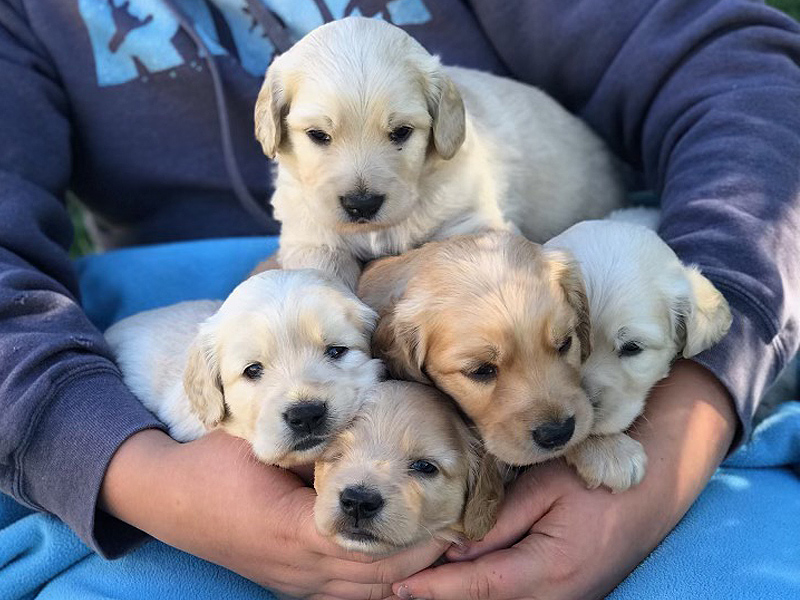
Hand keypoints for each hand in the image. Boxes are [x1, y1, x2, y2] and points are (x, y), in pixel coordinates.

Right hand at [101, 429, 447, 598]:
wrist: (167, 498)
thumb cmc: (214, 463)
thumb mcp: (266, 445)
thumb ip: (318, 450)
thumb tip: (372, 443)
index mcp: (293, 530)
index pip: (370, 546)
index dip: (415, 534)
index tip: (449, 512)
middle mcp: (297, 569)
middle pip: (376, 578)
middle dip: (421, 558)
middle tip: (458, 530)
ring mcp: (292, 583)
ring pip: (362, 593)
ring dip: (402, 573)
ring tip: (436, 543)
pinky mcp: (287, 584)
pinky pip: (342, 593)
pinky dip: (374, 580)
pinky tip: (396, 559)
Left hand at [393, 360, 737, 599]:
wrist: (652, 492)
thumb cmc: (597, 482)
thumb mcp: (546, 490)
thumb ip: (500, 521)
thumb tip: (456, 547)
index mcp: (550, 569)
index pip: (480, 585)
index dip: (437, 589)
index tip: (401, 588)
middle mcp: (558, 597)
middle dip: (443, 597)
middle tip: (398, 588)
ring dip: (463, 595)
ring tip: (422, 586)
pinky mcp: (568, 595)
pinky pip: (518, 599)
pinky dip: (487, 591)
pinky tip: (463, 580)